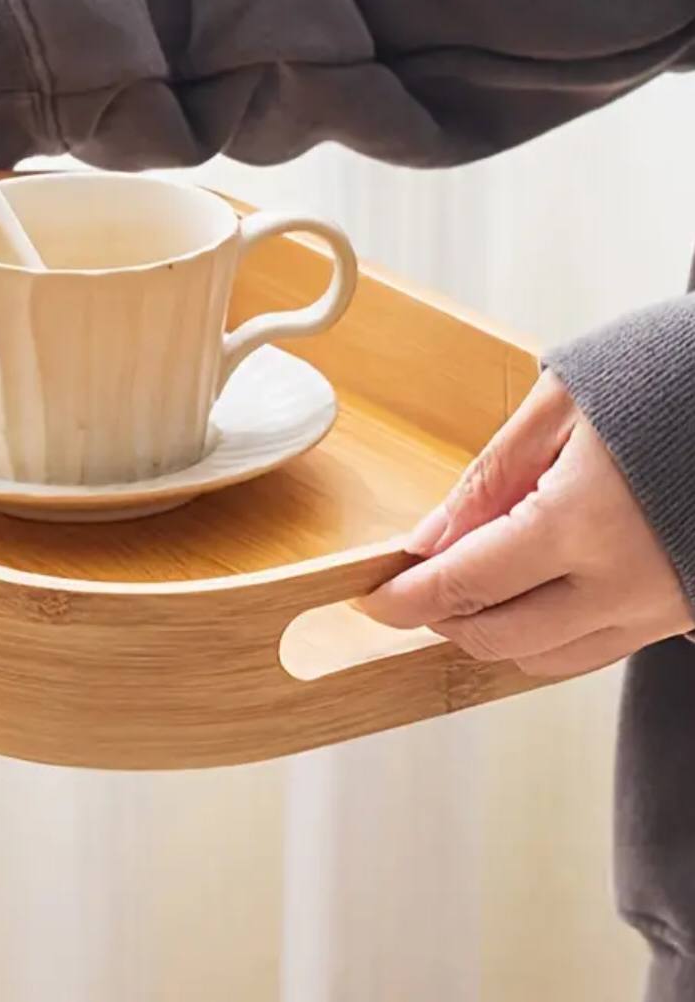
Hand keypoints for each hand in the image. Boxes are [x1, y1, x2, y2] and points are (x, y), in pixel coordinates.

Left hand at [358, 371, 691, 676]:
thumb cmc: (673, 377)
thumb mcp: (562, 407)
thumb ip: (489, 480)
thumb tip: (430, 539)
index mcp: (584, 524)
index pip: (465, 585)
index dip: (405, 598)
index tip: (372, 598)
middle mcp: (628, 584)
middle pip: (502, 638)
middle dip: (444, 620)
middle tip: (413, 588)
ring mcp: (666, 608)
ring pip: (552, 658)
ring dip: (495, 634)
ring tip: (467, 585)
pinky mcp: (689, 613)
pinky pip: (600, 648)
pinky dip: (551, 635)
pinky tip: (531, 593)